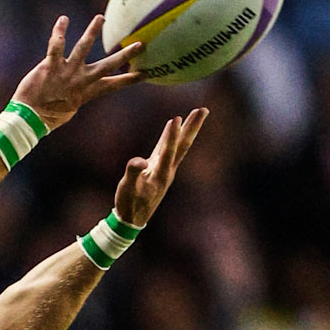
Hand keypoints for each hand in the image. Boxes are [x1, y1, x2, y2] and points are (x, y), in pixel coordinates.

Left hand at [10, 15, 143, 129]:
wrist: (29, 119)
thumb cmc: (47, 115)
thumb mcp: (69, 107)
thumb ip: (78, 94)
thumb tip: (81, 91)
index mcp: (87, 91)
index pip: (114, 85)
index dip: (130, 79)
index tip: (146, 72)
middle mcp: (80, 80)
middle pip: (107, 66)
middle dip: (124, 55)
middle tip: (140, 44)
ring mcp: (66, 72)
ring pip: (82, 48)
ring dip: (92, 32)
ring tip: (101, 18)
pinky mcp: (49, 67)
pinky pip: (56, 46)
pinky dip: (59, 32)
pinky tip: (63, 19)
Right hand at [114, 107, 207, 226]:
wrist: (132, 219)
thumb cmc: (129, 204)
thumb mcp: (127, 189)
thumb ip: (133, 173)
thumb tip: (140, 161)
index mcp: (161, 174)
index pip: (168, 151)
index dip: (171, 136)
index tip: (176, 119)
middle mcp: (167, 170)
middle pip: (183, 145)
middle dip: (192, 127)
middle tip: (203, 110)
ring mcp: (164, 169)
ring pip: (178, 146)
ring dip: (186, 130)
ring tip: (193, 114)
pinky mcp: (157, 170)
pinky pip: (168, 149)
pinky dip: (171, 137)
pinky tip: (170, 129)